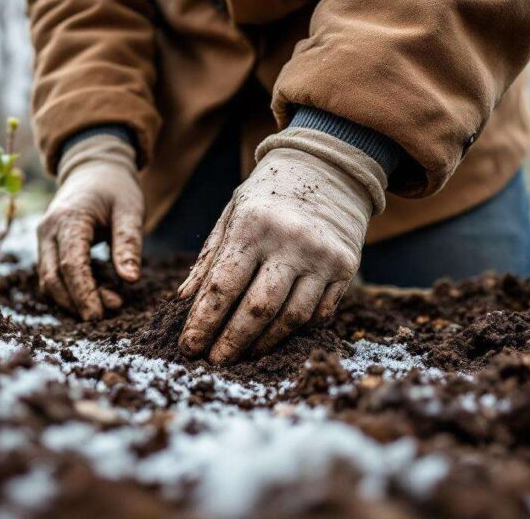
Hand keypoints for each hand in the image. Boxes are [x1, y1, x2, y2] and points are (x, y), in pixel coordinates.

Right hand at [37, 136, 141, 319]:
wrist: (93, 169)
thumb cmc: (115, 188)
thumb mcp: (130, 210)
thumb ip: (128, 244)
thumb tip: (130, 280)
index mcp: (69, 218)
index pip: (71, 264)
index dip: (83, 293)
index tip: (99, 315)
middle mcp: (48, 229)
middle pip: (52, 278)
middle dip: (77, 302)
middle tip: (110, 312)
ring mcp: (43, 238)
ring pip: (49, 281)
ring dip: (74, 299)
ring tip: (111, 301)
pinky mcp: (47, 246)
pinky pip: (52, 275)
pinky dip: (71, 290)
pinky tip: (98, 292)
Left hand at [176, 147, 373, 364]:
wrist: (329, 167)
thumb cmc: (267, 193)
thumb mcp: (231, 213)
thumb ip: (209, 257)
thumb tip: (183, 300)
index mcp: (253, 225)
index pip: (223, 285)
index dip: (203, 322)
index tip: (189, 347)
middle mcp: (291, 242)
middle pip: (257, 310)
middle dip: (231, 342)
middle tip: (213, 362)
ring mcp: (323, 257)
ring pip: (291, 318)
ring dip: (263, 343)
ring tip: (242, 355)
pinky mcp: (346, 268)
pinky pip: (318, 313)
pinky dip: (294, 330)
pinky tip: (274, 336)